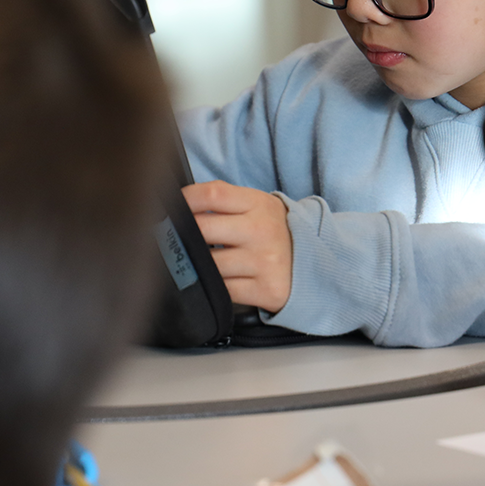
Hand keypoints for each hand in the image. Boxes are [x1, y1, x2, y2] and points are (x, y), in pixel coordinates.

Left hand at [182, 181, 292, 313]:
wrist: (313, 264)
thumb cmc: (272, 233)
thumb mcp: (257, 207)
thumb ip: (223, 202)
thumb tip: (178, 207)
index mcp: (258, 204)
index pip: (212, 194)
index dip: (185, 200)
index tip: (171, 208)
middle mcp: (261, 230)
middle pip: (203, 229)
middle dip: (182, 235)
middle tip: (174, 239)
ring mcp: (264, 261)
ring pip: (209, 264)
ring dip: (198, 265)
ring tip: (200, 262)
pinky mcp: (266, 289)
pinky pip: (224, 290)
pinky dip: (215, 287)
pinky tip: (218, 281)